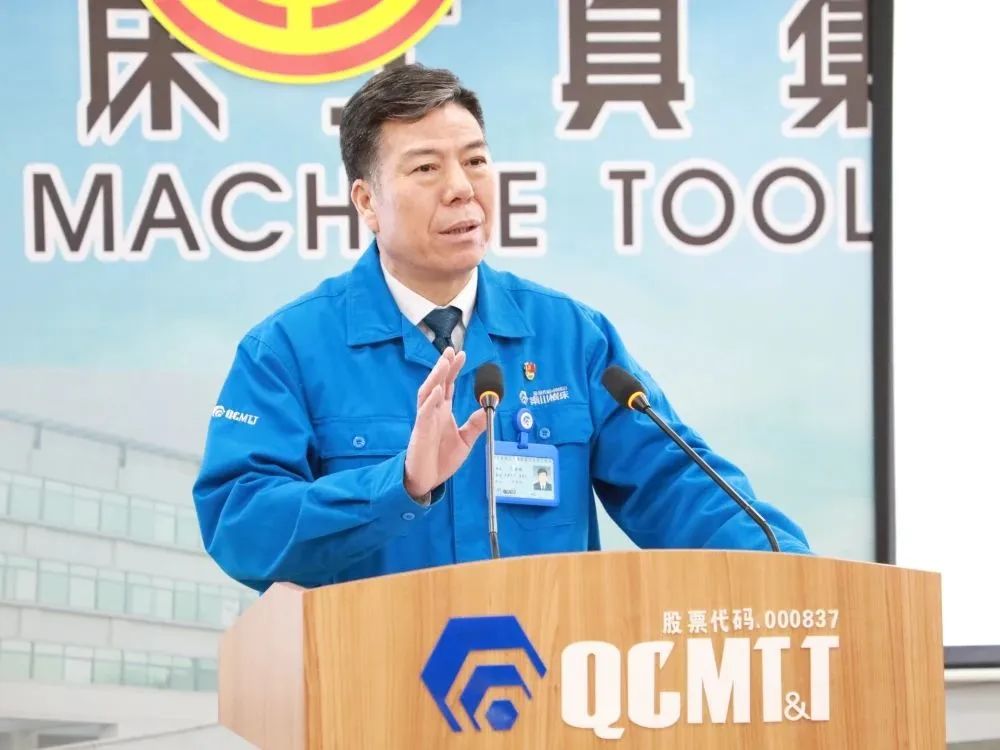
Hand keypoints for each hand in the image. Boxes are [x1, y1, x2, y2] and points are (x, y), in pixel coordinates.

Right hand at [404, 347, 487, 498]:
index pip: (448, 385)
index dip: (453, 369)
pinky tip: (437, 390)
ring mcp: (425, 420)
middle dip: (443, 367)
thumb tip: (488, 409)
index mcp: (442, 412)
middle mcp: (433, 412)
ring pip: (427, 393)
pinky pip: (424, 413)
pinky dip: (430, 400)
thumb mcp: (465, 441)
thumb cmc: (441, 459)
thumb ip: (475, 425)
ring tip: (444, 363)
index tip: (462, 355)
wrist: (426, 480)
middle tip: (451, 351)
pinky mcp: (420, 432)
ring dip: (436, 377)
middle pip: (437, 383)